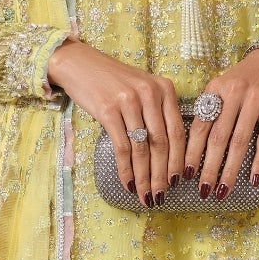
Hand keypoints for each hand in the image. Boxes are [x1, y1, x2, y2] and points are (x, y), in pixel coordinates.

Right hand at [45, 39, 184, 204]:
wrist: (79, 64)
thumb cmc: (112, 81)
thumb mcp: (142, 88)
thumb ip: (157, 112)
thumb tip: (167, 154)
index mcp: (164, 89)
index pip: (177, 131)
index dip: (178, 160)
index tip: (178, 181)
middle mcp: (150, 93)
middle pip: (162, 143)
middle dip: (163, 175)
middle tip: (161, 195)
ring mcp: (129, 102)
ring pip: (142, 149)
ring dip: (144, 177)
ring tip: (146, 195)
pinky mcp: (108, 111)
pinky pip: (122, 147)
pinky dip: (126, 170)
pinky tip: (128, 183)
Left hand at [189, 27, 258, 198]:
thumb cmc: (246, 79)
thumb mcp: (224, 87)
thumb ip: (211, 110)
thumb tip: (192, 148)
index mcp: (216, 88)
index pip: (200, 125)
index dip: (192, 152)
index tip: (185, 174)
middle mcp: (234, 93)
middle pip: (218, 137)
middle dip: (209, 168)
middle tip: (203, 191)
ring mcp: (257, 99)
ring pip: (240, 142)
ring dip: (231, 170)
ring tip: (223, 190)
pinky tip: (253, 179)